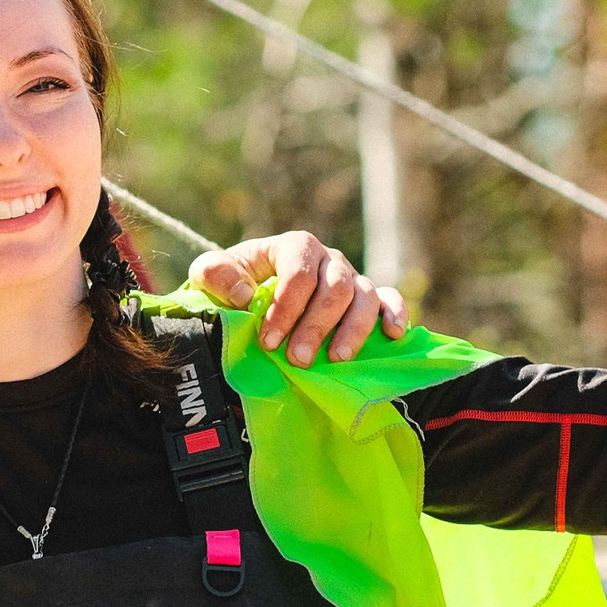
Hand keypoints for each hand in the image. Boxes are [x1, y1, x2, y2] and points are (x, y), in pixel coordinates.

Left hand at [189, 232, 410, 365]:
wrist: (251, 294)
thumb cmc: (233, 284)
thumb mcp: (210, 273)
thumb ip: (216, 274)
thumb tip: (246, 295)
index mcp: (294, 247)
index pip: (298, 272)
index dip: (286, 307)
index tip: (268, 340)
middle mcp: (328, 260)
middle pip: (334, 288)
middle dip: (316, 326)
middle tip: (297, 359)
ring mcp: (351, 278)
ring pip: (364, 297)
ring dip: (353, 329)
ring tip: (337, 359)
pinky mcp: (368, 299)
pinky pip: (389, 300)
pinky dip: (395, 314)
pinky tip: (393, 335)